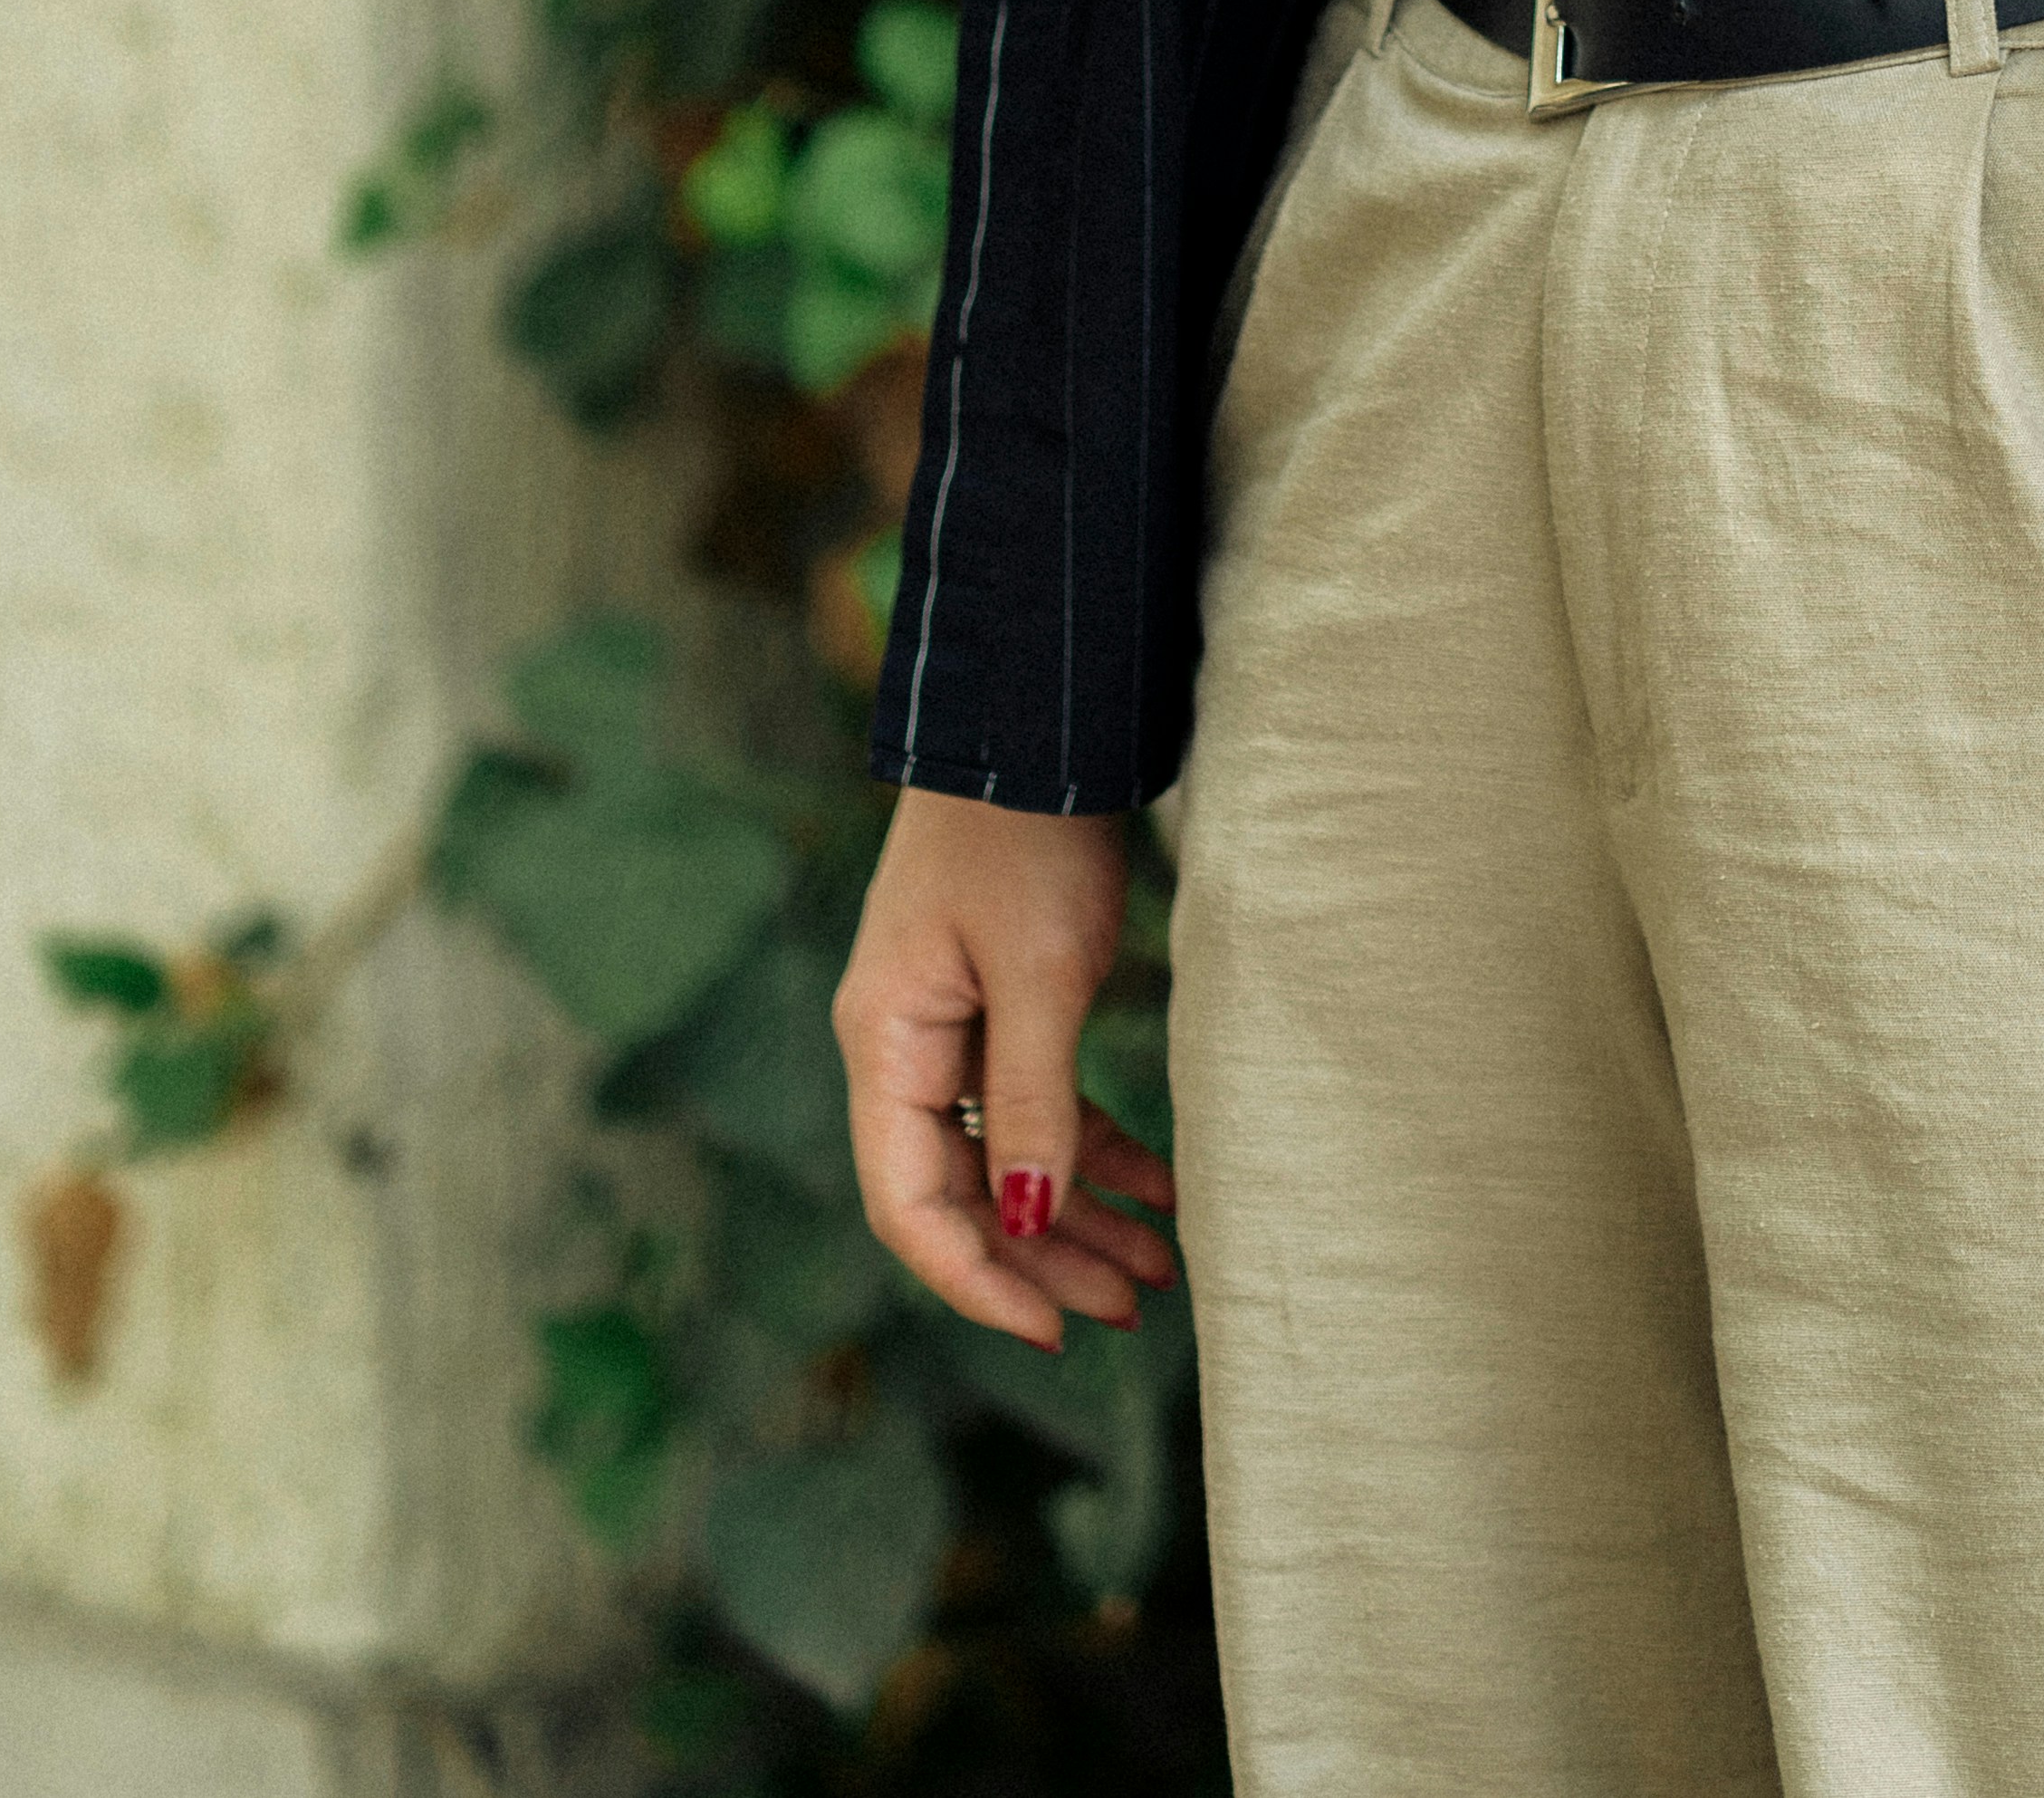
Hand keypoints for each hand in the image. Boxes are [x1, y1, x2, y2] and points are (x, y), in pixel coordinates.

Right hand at [833, 790, 1177, 1355]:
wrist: (1047, 714)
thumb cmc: (1030, 831)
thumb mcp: (1040, 970)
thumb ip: (1031, 1099)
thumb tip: (1029, 1223)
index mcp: (884, 1043)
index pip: (909, 1205)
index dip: (978, 1279)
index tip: (1052, 1330)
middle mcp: (903, 1045)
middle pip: (961, 1190)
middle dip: (1045, 1260)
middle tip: (1130, 1312)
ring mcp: (950, 1021)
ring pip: (1007, 1153)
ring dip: (1078, 1214)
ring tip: (1159, 1271)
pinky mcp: (1000, 996)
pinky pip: (1039, 1100)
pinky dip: (1094, 1146)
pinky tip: (1158, 1185)